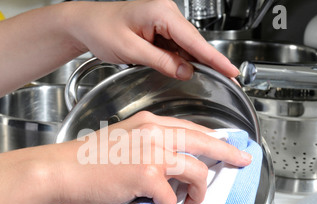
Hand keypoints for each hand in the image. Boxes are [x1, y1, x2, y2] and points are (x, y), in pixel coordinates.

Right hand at [52, 111, 251, 203]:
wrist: (62, 168)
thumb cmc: (86, 159)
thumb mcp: (122, 141)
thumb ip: (147, 147)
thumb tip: (166, 168)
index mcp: (148, 123)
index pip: (191, 128)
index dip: (213, 138)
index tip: (228, 145)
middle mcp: (154, 133)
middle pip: (204, 141)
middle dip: (228, 153)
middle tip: (241, 161)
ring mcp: (152, 153)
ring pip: (195, 171)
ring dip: (197, 192)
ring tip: (188, 202)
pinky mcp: (146, 175)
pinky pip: (171, 197)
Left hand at [67, 0, 238, 80]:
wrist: (85, 24)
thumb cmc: (101, 29)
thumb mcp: (131, 50)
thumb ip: (161, 61)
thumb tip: (185, 71)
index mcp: (160, 12)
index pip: (194, 39)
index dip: (214, 58)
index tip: (230, 70)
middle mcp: (164, 13)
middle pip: (193, 42)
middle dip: (206, 62)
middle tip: (224, 79)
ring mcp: (161, 20)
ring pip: (184, 46)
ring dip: (190, 62)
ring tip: (198, 77)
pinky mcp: (157, 28)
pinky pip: (173, 46)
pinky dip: (178, 59)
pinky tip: (179, 69)